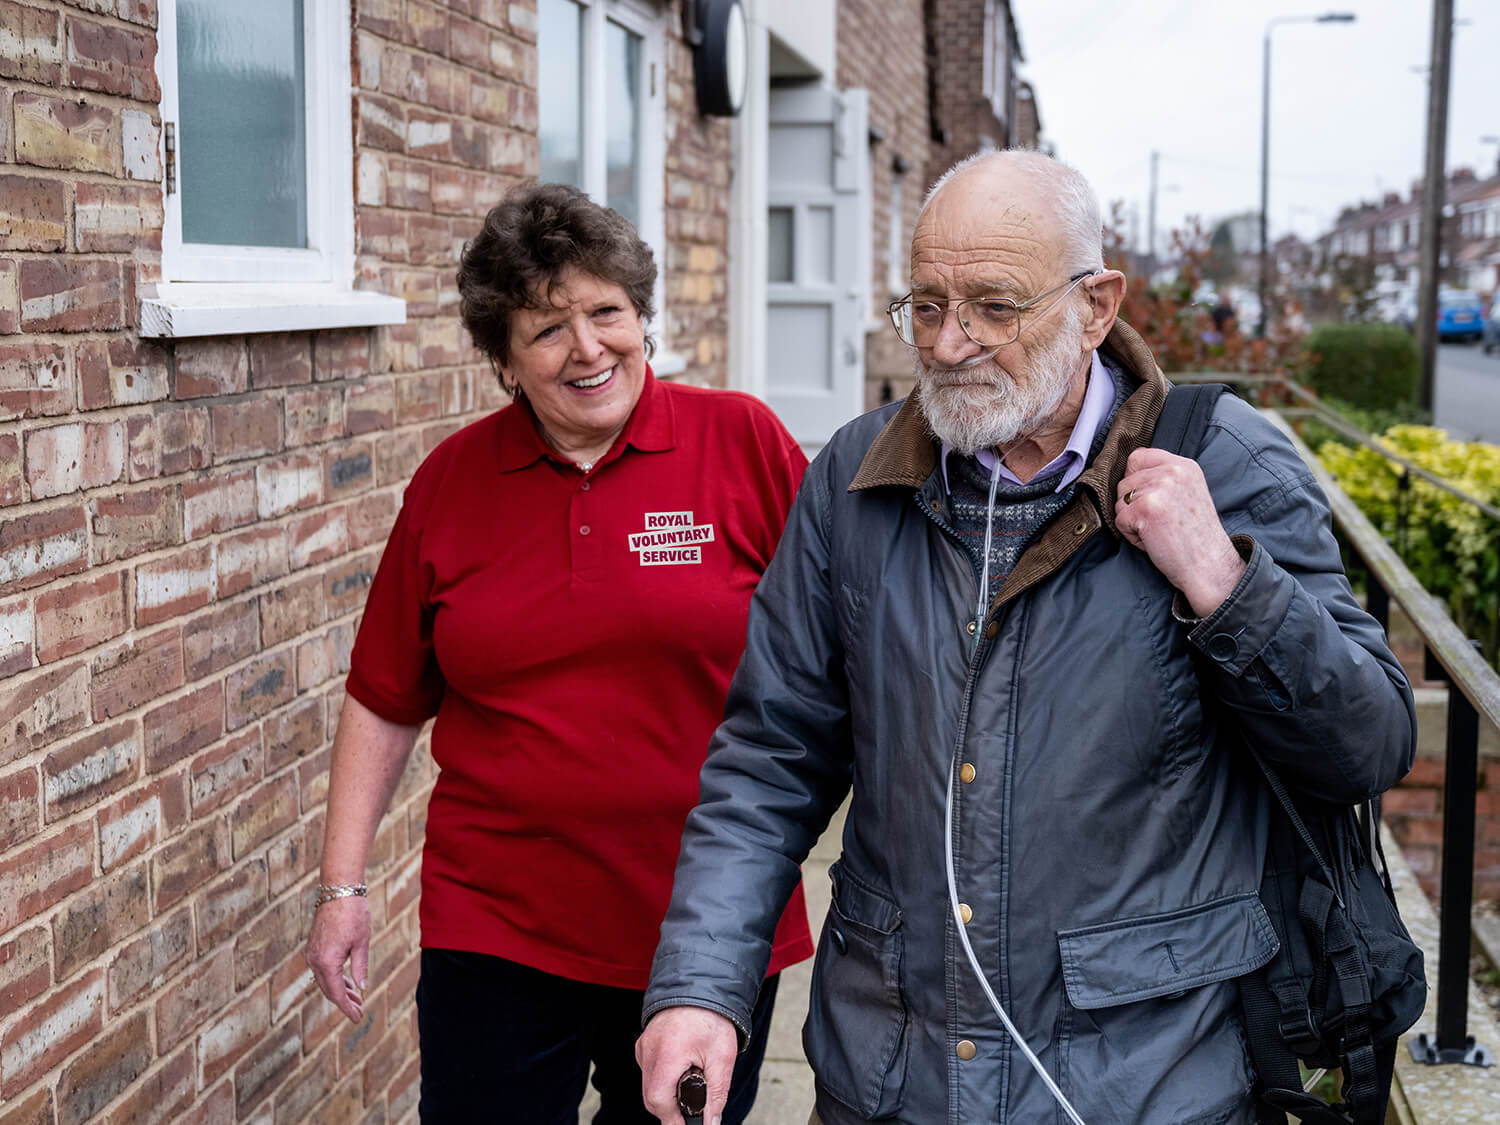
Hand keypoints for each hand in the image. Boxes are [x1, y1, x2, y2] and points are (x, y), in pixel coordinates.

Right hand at [304, 895, 369, 1022]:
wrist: (339, 889)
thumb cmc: (353, 913)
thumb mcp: (362, 942)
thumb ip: (360, 967)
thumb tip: (362, 988)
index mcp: (326, 961)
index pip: (336, 993)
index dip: (346, 1007)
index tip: (357, 1017)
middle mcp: (314, 960)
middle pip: (328, 989)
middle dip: (343, 1001)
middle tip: (359, 1010)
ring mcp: (312, 953)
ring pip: (325, 980)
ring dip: (339, 990)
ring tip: (356, 998)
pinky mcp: (314, 946)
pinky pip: (323, 969)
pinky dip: (334, 977)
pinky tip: (347, 982)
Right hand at [637, 1006, 738, 1123]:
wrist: (701, 986)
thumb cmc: (713, 1018)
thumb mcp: (722, 1059)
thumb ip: (716, 1095)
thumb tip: (711, 1123)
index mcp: (667, 1054)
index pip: (659, 1101)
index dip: (674, 1119)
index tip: (688, 1124)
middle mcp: (649, 1051)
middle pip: (651, 1097)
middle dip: (672, 1109)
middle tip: (693, 1107)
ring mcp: (644, 1047)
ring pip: (649, 1086)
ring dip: (667, 1094)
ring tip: (691, 1082)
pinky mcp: (644, 1044)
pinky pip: (650, 1072)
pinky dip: (663, 1079)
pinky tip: (681, 1070)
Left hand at [1116, 447, 1245, 617]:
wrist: (1210, 566)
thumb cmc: (1196, 537)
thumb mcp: (1186, 493)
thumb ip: (1162, 479)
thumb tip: (1127, 475)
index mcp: (1184, 465)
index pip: (1137, 457)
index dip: (1134, 480)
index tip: (1148, 500)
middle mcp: (1172, 471)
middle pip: (1124, 481)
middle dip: (1132, 505)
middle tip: (1159, 522)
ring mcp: (1159, 488)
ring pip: (1119, 501)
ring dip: (1132, 521)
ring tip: (1158, 531)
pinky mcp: (1145, 508)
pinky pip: (1119, 520)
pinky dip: (1132, 536)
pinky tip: (1154, 540)